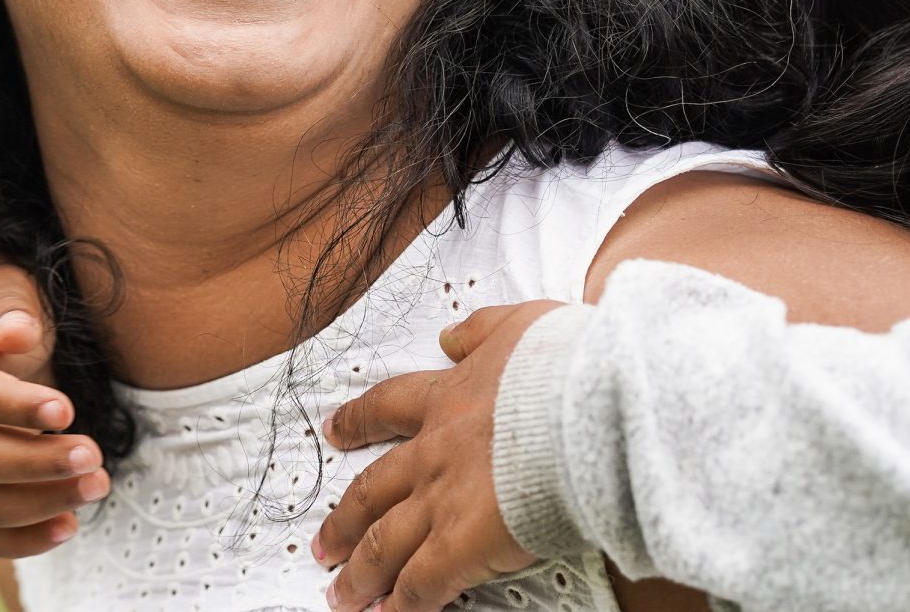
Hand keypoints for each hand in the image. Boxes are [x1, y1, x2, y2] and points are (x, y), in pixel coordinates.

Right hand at [0, 248, 106, 556]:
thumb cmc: (3, 305)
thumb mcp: (5, 286)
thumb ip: (9, 305)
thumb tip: (14, 335)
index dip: (9, 406)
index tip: (66, 410)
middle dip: (33, 462)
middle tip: (94, 456)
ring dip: (38, 503)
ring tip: (97, 485)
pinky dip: (23, 539)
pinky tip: (70, 525)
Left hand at [313, 301, 563, 611]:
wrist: (587, 406)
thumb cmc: (566, 367)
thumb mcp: (518, 325)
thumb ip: (480, 331)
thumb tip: (450, 335)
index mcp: (447, 398)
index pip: (387, 408)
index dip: (357, 422)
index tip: (335, 432)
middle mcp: (433, 452)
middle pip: (371, 490)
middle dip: (344, 521)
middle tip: (323, 543)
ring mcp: (442, 501)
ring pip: (384, 543)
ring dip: (361, 574)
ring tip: (342, 595)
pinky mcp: (461, 544)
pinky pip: (421, 584)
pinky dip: (402, 606)